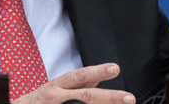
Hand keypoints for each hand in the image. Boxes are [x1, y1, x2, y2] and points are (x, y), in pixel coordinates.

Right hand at [12, 63, 135, 103]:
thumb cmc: (40, 101)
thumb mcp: (57, 87)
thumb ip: (78, 84)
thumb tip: (98, 78)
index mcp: (59, 85)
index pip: (81, 76)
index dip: (98, 72)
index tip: (115, 68)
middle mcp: (57, 97)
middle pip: (86, 96)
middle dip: (109, 97)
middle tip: (129, 98)